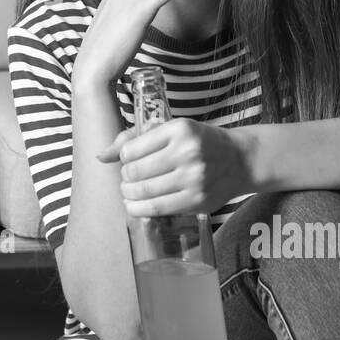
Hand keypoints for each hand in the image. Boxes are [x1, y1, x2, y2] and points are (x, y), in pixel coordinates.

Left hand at [96, 118, 260, 217]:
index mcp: (179, 129)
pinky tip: (136, 205)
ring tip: (130, 192)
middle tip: (129, 179)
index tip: (130, 160)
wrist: (239, 160)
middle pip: (134, 172)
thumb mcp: (171, 130)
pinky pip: (157, 209)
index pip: (131, 150)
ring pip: (143, 192)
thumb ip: (134, 139)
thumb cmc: (199, 142)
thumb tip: (101, 156)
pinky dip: (139, 209)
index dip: (124, 158)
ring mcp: (194, 179)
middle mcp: (187, 152)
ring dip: (129, 195)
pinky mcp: (197, 201)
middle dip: (125, 178)